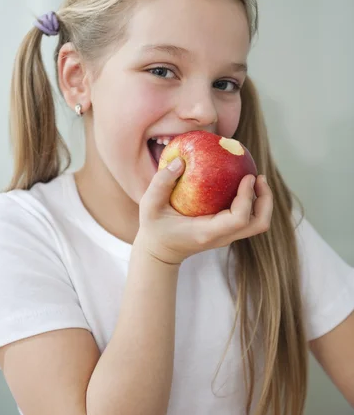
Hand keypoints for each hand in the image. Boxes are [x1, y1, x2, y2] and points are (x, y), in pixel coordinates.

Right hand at [134, 157, 272, 265]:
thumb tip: (180, 161)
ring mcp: (226, 236)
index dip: (248, 197)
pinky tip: (241, 183)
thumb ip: (161, 182)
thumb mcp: (149, 205)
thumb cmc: (154, 228)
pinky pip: (248, 217)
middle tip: (258, 177)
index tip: (247, 176)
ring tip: (255, 179)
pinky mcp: (226, 231)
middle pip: (259, 223)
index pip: (239, 219)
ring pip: (258, 223)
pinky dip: (252, 202)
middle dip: (265, 200)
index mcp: (207, 232)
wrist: (159, 253)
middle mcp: (222, 236)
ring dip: (262, 201)